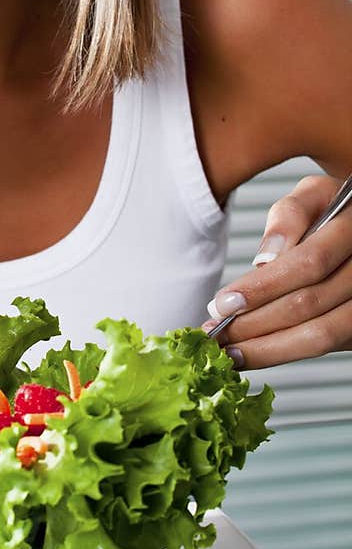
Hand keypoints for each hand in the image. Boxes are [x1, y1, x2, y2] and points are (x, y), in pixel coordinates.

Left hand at [202, 173, 351, 367]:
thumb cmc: (332, 210)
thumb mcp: (311, 196)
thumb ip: (289, 217)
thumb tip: (266, 260)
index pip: (308, 264)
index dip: (263, 288)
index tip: (222, 304)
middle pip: (310, 305)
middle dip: (256, 323)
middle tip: (216, 333)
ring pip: (322, 335)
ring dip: (269, 349)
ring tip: (230, 351)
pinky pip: (328, 346)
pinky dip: (287, 352)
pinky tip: (256, 351)